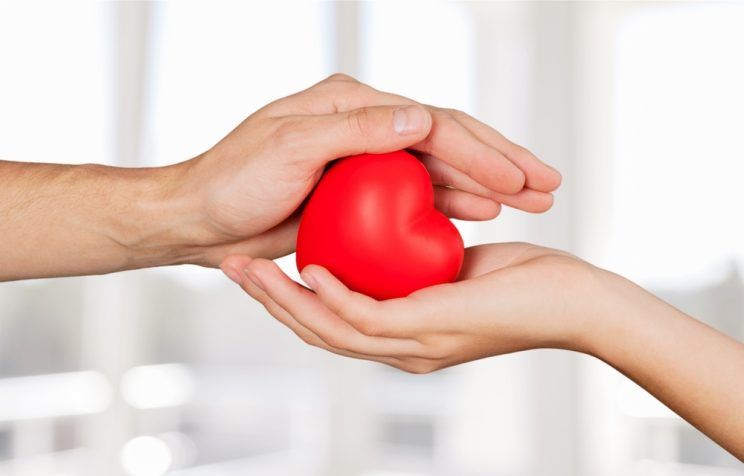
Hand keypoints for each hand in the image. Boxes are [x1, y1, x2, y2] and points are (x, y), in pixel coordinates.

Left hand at [175, 74, 560, 266]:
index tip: (522, 179)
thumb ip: (355, 130)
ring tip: (530, 202)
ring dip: (487, 185)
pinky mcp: (361, 190)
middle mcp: (365, 124)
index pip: (433, 122)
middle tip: (547, 187)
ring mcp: (366, 158)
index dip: (483, 150)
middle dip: (501, 163)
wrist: (201, 217)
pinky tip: (481, 216)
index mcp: (352, 104)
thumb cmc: (233, 181)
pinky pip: (419, 193)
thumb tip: (420, 117)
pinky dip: (453, 203)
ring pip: (440, 167)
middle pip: (448, 139)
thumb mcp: (289, 149)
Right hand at [222, 243, 743, 459]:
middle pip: (316, 331)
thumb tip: (394, 233)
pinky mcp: (430, 330)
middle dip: (268, 300)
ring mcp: (413, 346)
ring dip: (282, 300)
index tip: (259, 265)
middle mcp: (400, 350)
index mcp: (403, 337)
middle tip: (228, 266)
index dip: (289, 299)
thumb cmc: (523, 281)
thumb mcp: (456, 265)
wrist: (574, 302)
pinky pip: (365, 316)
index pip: (331, 324)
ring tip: (245, 270)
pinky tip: (308, 268)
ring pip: (328, 329)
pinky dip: (332, 295)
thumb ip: (418, 259)